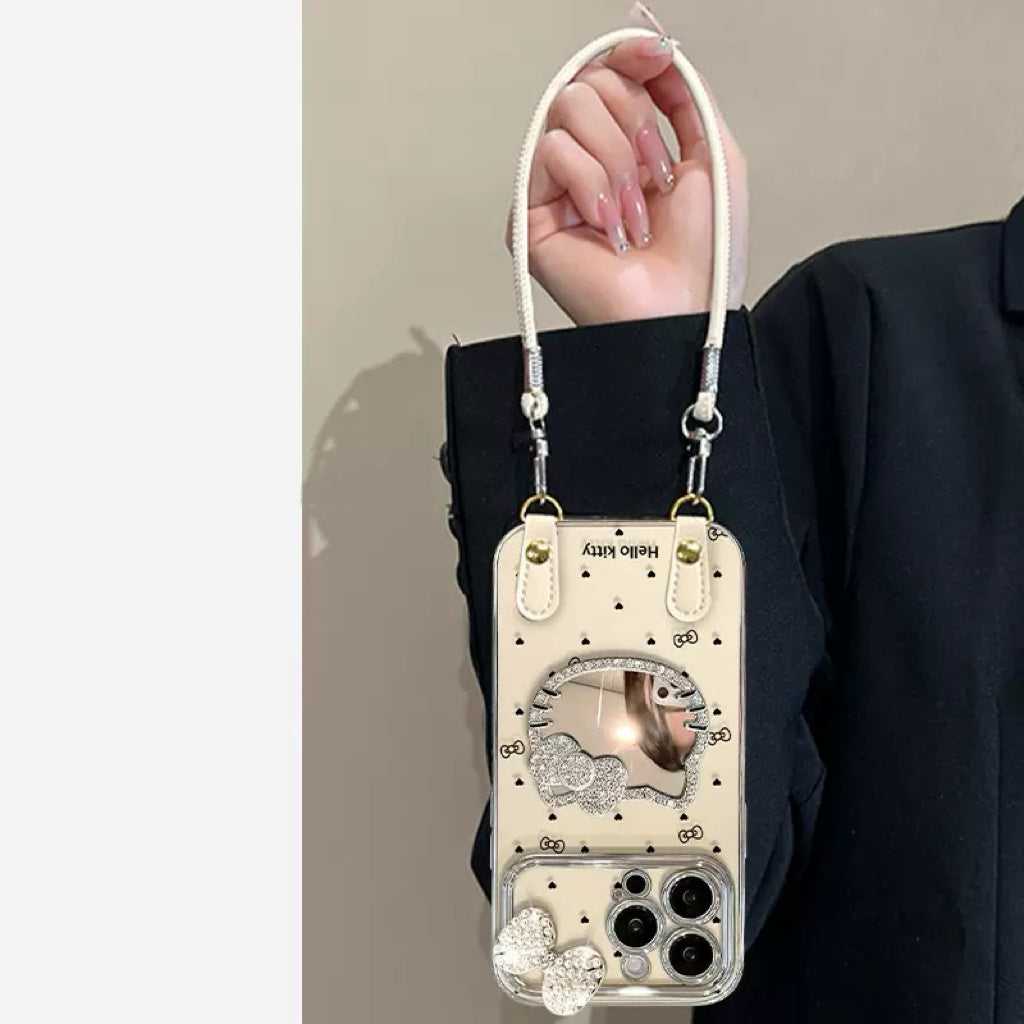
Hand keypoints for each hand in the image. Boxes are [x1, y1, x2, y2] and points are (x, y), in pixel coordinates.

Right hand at [507, 36, 748, 325]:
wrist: (681, 310)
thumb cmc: (704, 258)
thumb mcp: (715, 156)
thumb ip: (686, 97)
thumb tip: (655, 49)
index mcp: (628, 151)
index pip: (611, 77)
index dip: (631, 58)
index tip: (656, 58)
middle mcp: (589, 165)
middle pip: (590, 84)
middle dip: (635, 123)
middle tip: (656, 177)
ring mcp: (556, 191)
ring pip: (569, 110)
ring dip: (618, 160)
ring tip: (633, 214)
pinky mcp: (529, 216)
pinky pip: (551, 152)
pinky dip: (592, 183)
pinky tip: (607, 224)